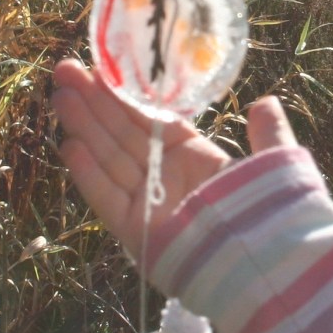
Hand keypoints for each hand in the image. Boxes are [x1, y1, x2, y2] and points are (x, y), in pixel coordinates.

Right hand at [51, 58, 297, 255]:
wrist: (266, 265)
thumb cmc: (270, 214)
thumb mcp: (272, 164)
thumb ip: (268, 134)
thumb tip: (267, 102)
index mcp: (193, 158)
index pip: (151, 119)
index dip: (125, 95)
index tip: (100, 68)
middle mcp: (165, 177)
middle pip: (122, 134)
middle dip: (94, 104)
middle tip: (64, 71)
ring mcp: (148, 204)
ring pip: (109, 159)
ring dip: (84, 128)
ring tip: (60, 95)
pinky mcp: (135, 232)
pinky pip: (107, 199)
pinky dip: (88, 175)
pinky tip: (69, 146)